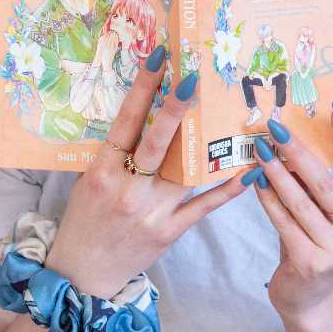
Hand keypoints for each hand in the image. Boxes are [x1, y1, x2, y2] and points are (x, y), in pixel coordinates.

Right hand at [45, 52, 247, 297]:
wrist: (83, 273)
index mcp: (101, 171)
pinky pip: (203, 206)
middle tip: (193, 77)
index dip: (142, 88)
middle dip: (175, 109)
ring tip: (230, 114)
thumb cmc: (86, 219)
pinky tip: (249, 171)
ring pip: (184, 171)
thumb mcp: (88, 181)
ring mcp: (151, 211)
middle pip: (155, 142)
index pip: (125, 122)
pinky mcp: (170, 231)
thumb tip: (142, 113)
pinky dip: (227, 189)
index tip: (160, 58)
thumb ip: (114, 154)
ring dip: (207, 143)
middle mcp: (126, 189)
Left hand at [245, 103, 332, 324]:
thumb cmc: (315, 244)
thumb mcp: (325, 215)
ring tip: (260, 150)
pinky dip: (268, 198)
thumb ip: (316, 186)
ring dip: (277, 172)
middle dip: (298, 152)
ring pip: (301, 201)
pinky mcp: (311, 262)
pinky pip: (284, 221)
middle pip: (327, 184)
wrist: (308, 299)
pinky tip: (256, 180)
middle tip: (276, 128)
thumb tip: (291, 142)